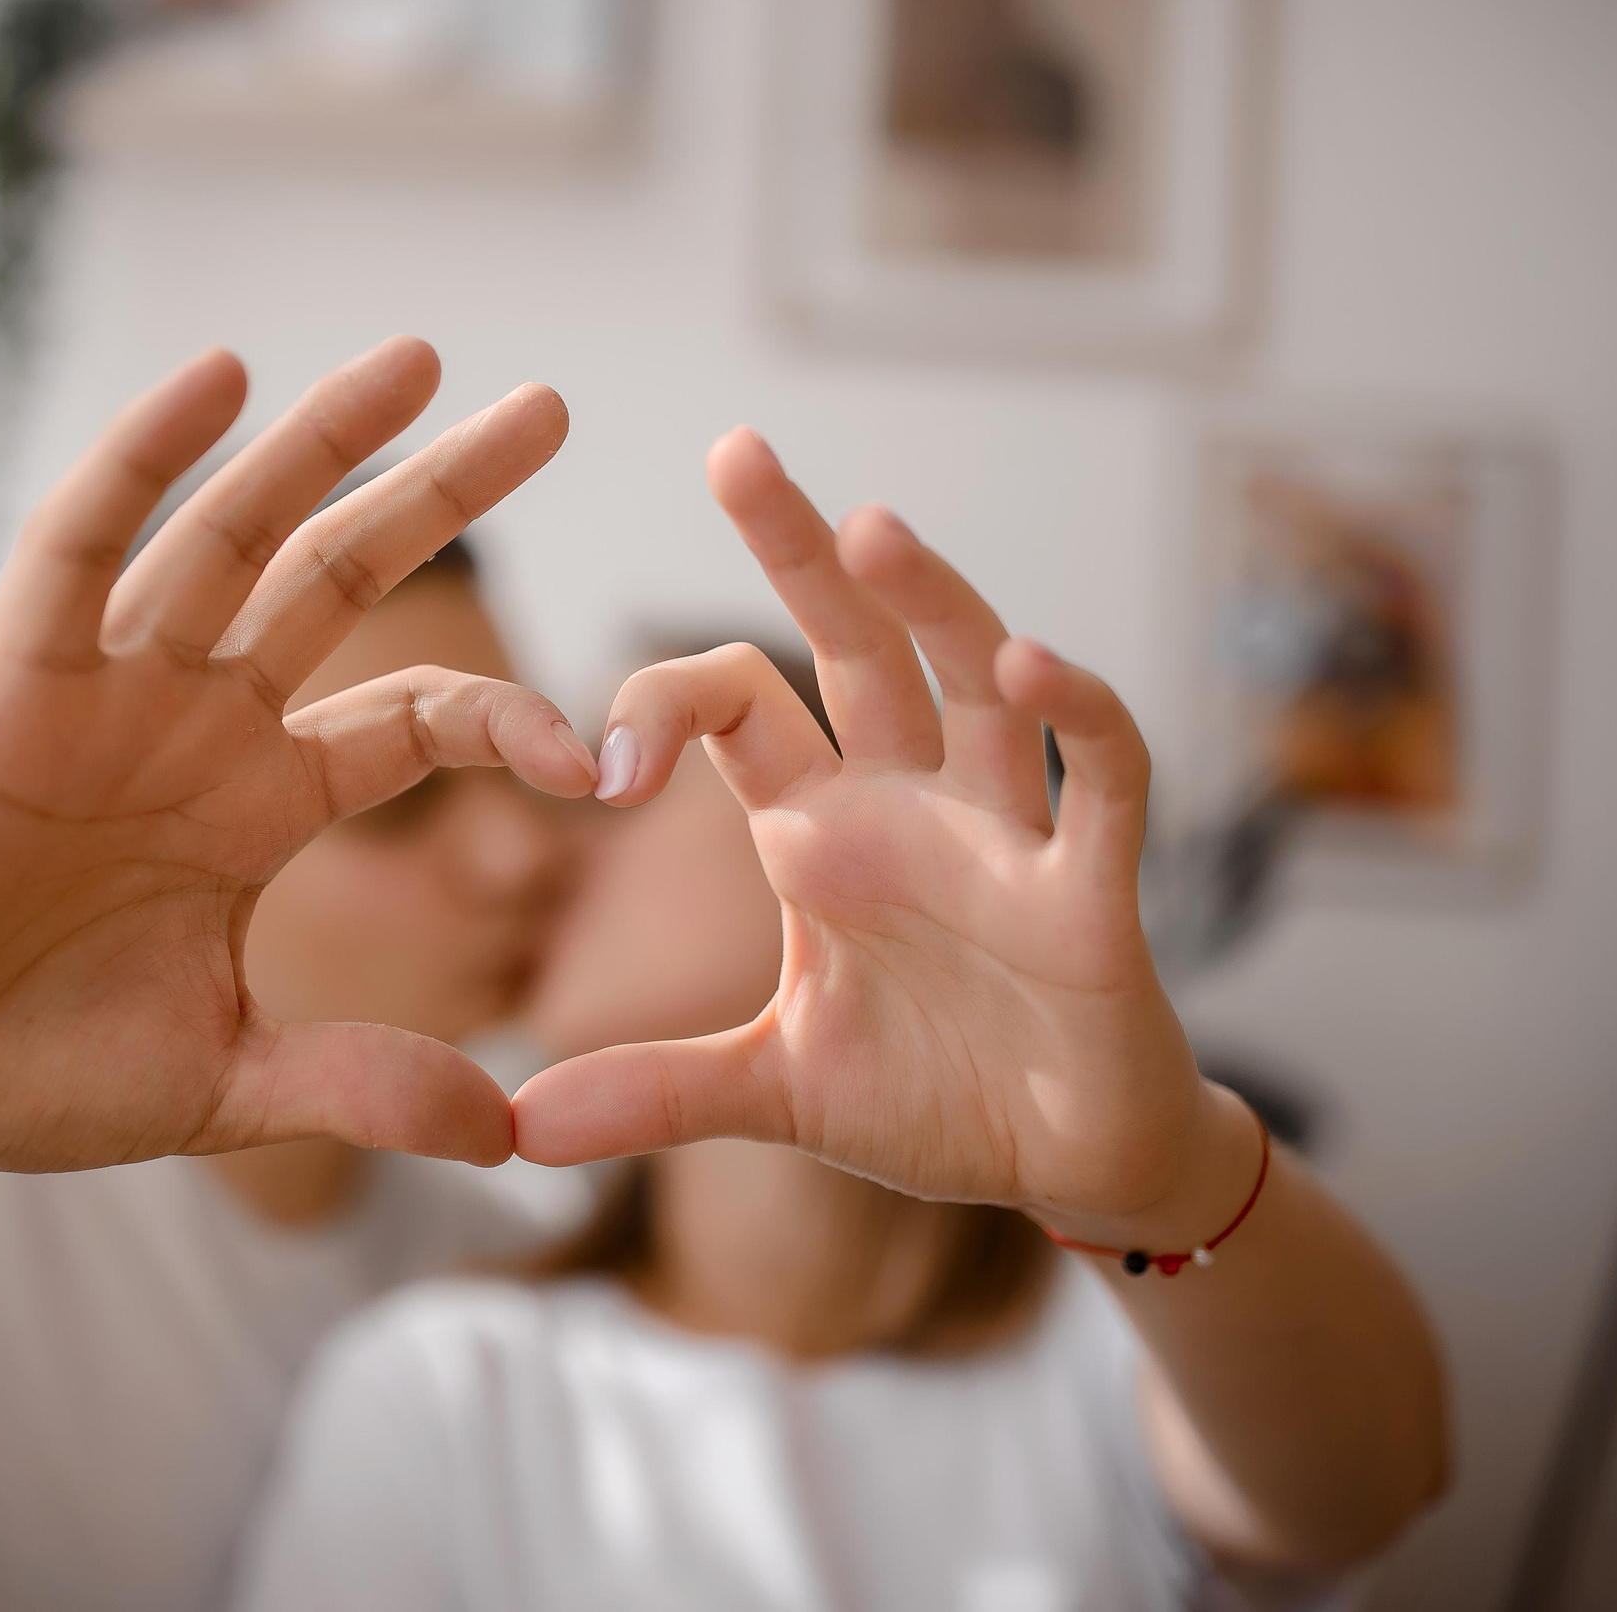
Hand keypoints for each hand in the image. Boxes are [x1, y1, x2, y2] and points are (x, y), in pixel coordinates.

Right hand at [0, 338, 593, 1177]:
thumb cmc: (14, 1072)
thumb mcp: (223, 1084)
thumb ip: (360, 1086)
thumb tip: (510, 1140)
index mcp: (257, 807)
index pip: (414, 723)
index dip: (511, 721)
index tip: (601, 759)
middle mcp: (196, 726)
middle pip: (342, 581)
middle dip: (439, 493)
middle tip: (547, 407)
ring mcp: (107, 692)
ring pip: (231, 538)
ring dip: (317, 443)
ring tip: (418, 356)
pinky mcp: (9, 683)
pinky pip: (81, 548)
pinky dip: (142, 461)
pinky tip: (217, 377)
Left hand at [512, 429, 1214, 1228]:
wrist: (1069, 1164)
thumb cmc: (932, 1095)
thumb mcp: (773, 1092)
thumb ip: (655, 1095)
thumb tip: (515, 1130)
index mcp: (820, 832)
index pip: (737, 707)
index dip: (665, 708)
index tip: (603, 770)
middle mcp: (908, 804)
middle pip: (853, 645)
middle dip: (799, 550)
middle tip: (735, 452)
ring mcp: (1005, 835)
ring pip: (972, 683)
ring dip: (932, 604)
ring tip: (873, 527)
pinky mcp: (1093, 890)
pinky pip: (1101, 777)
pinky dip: (1076, 719)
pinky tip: (1032, 666)